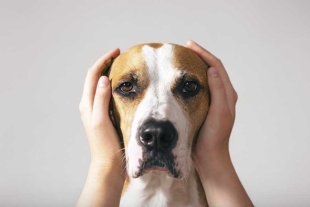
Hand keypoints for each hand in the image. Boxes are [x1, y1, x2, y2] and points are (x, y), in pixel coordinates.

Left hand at [77, 48, 123, 206]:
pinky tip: (123, 87)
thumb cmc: (105, 144)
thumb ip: (101, 99)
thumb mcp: (102, 119)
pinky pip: (105, 94)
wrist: (107, 163)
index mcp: (87, 104)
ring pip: (100, 86)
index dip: (103, 61)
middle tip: (120, 57)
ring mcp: (95, 110)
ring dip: (109, 73)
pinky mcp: (103, 115)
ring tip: (122, 67)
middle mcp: (89, 105)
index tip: (116, 52)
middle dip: (106, 64)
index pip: (93, 75)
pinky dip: (112, 86)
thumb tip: (103, 78)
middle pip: (95, 78)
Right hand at [187, 41, 252, 206]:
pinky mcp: (205, 106)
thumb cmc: (214, 136)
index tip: (189, 45)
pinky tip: (182, 78)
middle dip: (200, 56)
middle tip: (185, 48)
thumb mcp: (219, 113)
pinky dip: (192, 78)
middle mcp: (223, 95)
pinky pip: (199, 87)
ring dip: (196, 66)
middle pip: (212, 68)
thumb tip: (212, 69)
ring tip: (183, 59)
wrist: (210, 155)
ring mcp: (214, 100)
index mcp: (228, 94)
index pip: (216, 67)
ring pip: (206, 77)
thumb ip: (219, 91)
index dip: (204, 54)